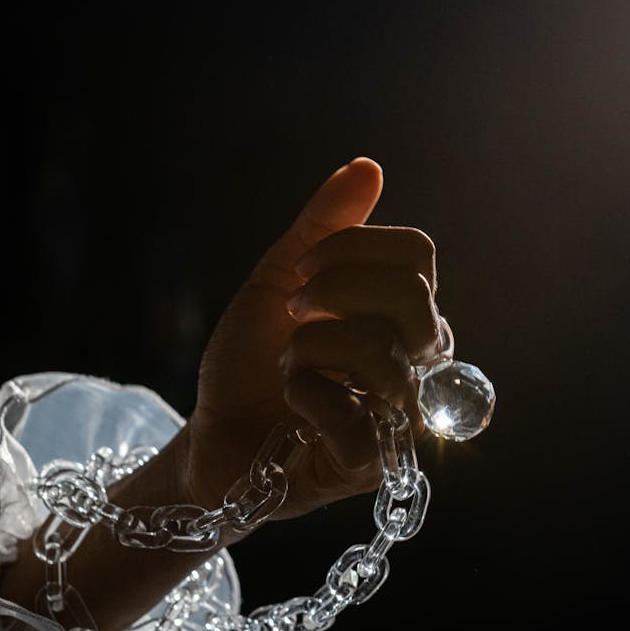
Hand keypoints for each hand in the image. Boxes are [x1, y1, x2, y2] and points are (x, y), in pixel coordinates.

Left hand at [185, 157, 441, 520]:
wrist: (212, 433)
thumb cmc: (251, 361)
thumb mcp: (279, 280)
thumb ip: (324, 227)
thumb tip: (369, 167)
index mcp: (402, 314)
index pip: (417, 256)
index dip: (351, 249)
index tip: (303, 270)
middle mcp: (416, 362)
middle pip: (413, 296)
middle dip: (333, 292)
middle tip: (292, 314)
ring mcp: (400, 416)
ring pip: (378, 352)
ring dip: (307, 350)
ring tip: (288, 368)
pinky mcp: (371, 463)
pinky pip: (353, 417)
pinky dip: (306, 399)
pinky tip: (294, 408)